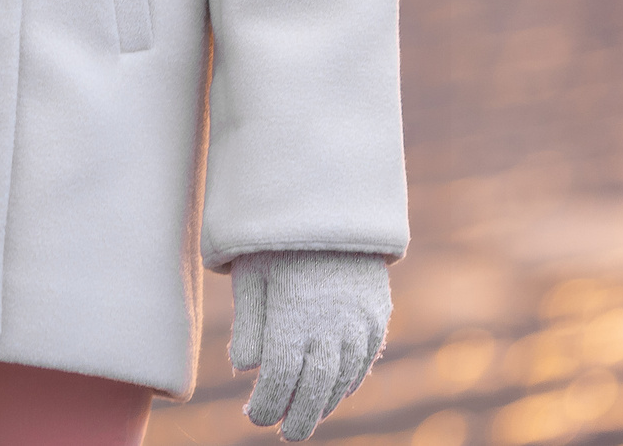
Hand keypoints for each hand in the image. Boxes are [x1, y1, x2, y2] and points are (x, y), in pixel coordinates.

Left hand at [229, 250, 389, 439]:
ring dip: (325, 402)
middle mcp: (332, 323)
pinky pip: (364, 359)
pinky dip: (348, 381)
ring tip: (305, 415)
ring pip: (343, 378)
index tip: (254, 415)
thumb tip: (246, 369)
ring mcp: (359, 320)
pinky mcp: (377, 312)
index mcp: (294, 315)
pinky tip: (334, 391)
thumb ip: (250, 323)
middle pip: (315, 387)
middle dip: (299, 415)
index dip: (267, 404)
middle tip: (284, 433)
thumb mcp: (252, 272)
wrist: (332, 199)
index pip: (279, 378)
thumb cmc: (278, 235)